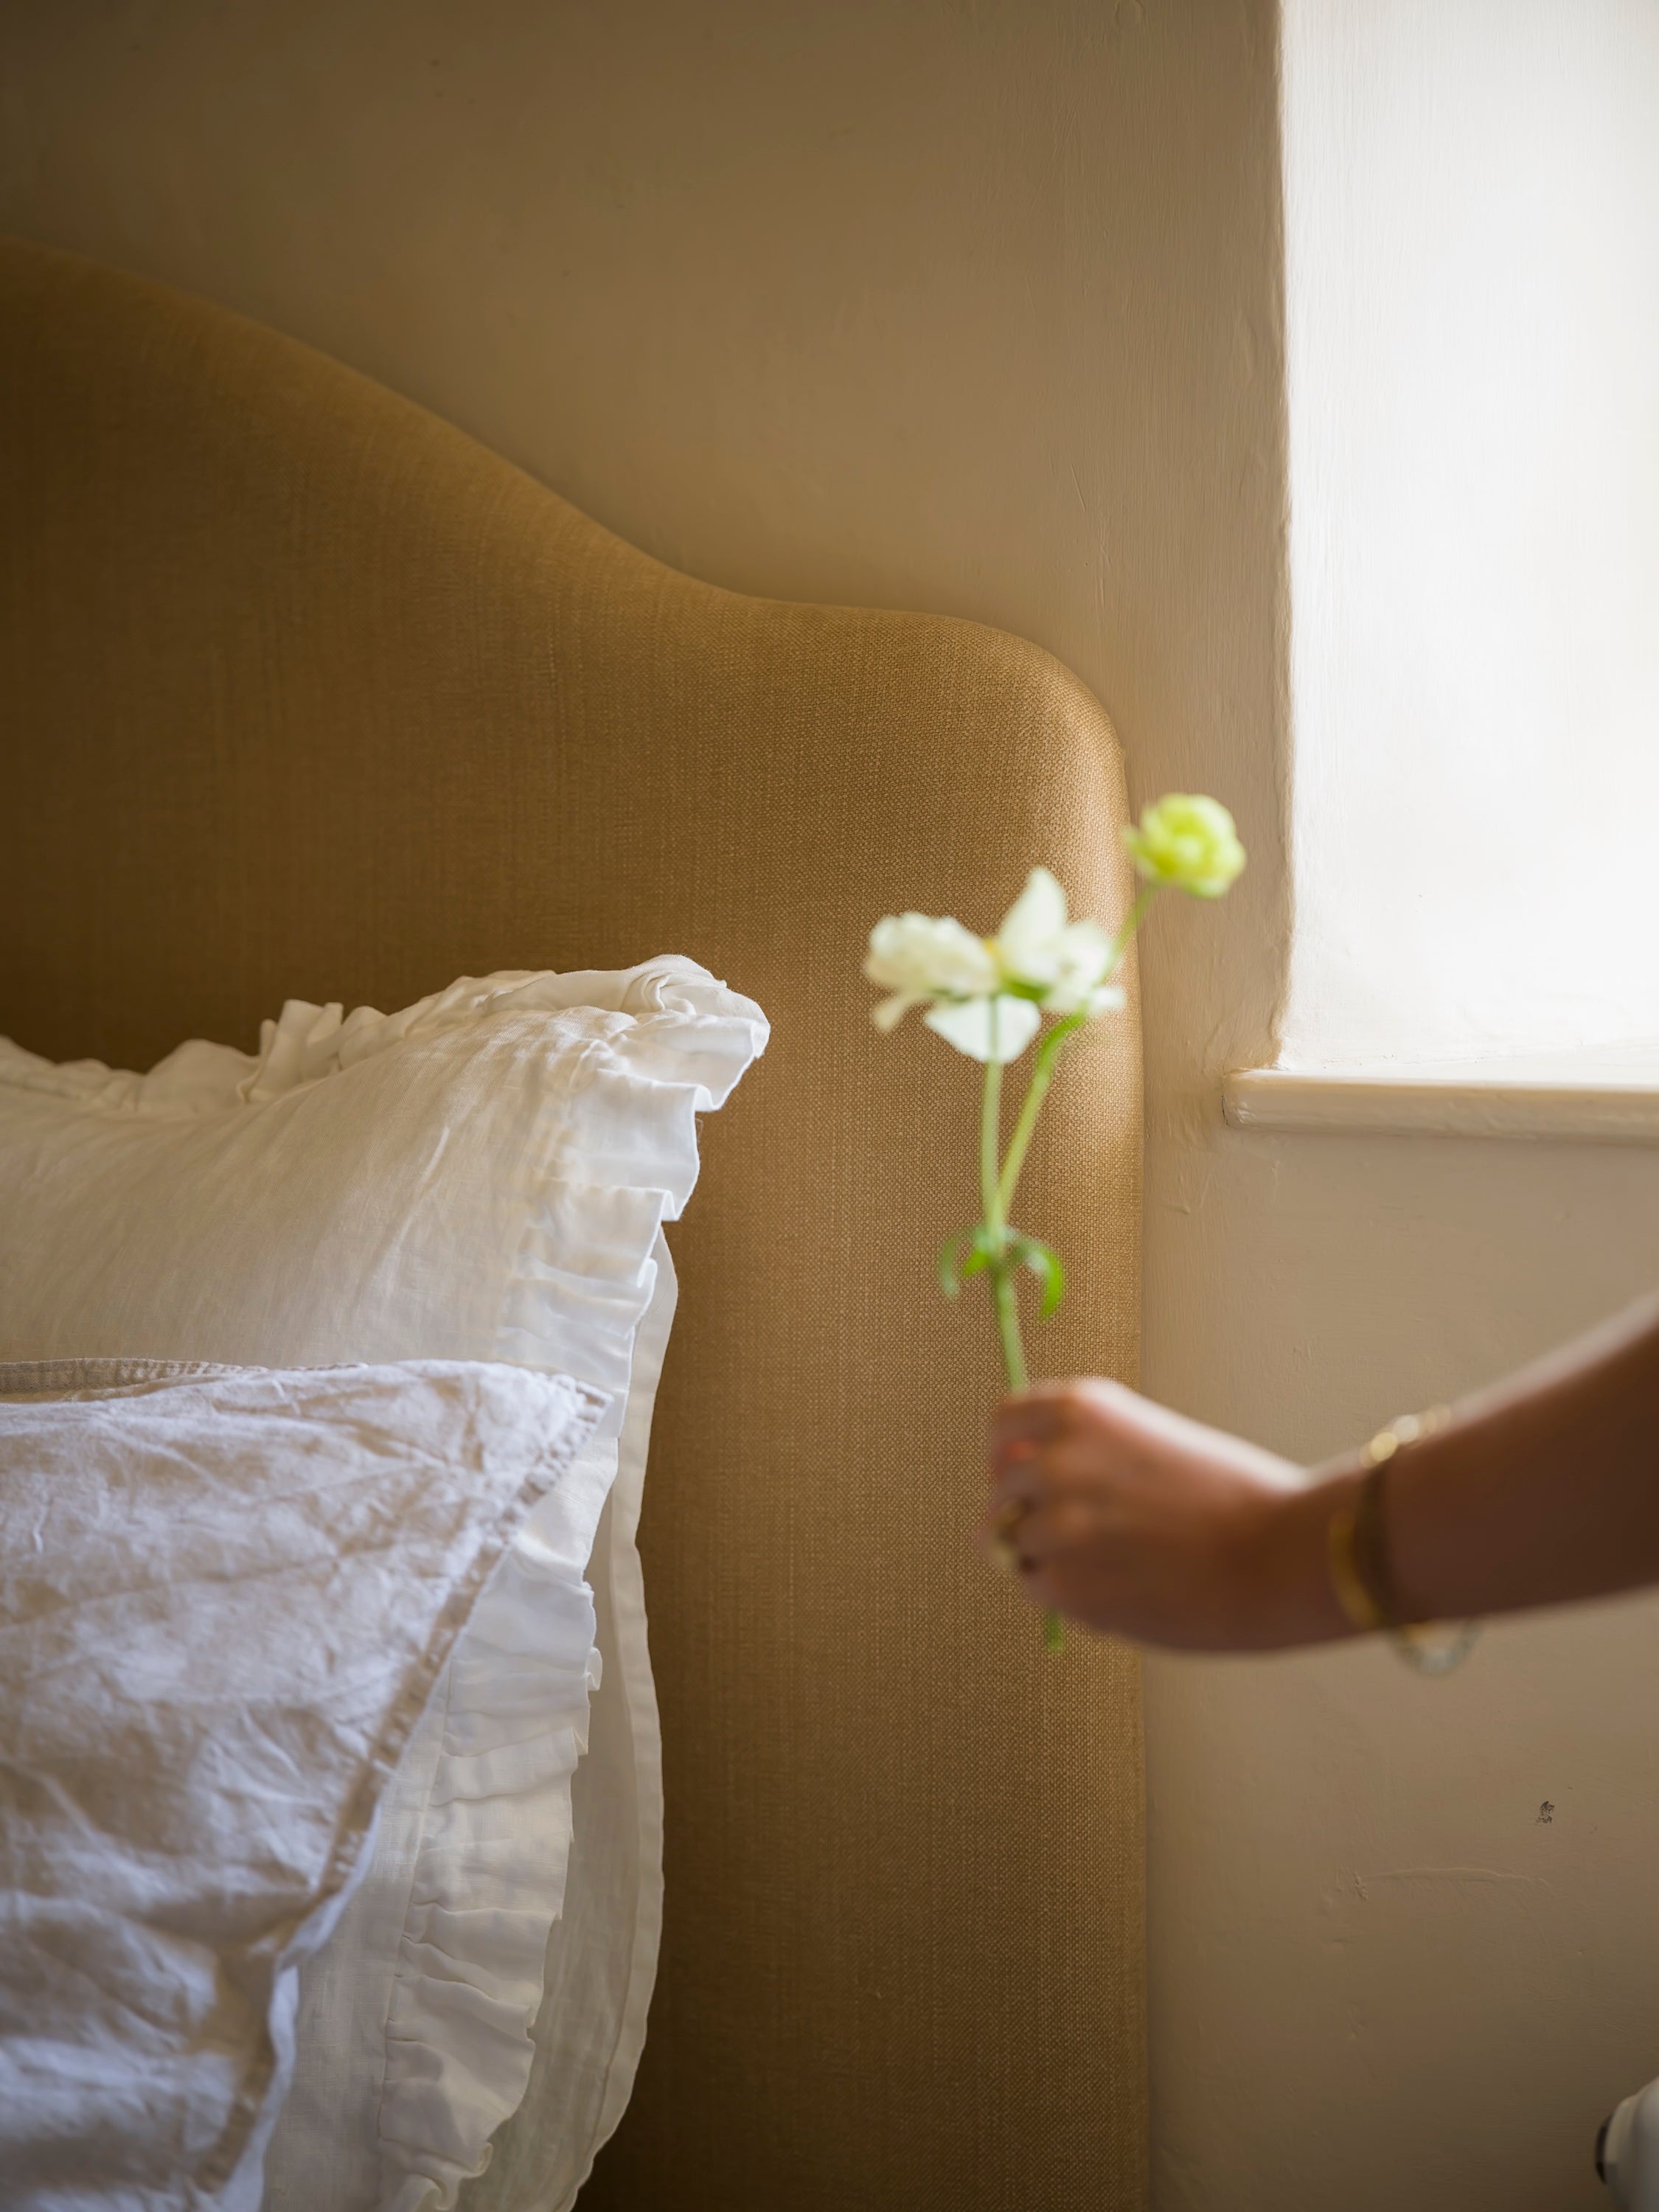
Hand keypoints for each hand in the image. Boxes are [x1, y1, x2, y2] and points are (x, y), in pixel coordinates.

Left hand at [985, 1379, 1353, 1650]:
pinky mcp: (1067, 1587)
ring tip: (1112, 1566)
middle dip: (1027, 1517)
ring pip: (1013, 1549)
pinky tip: (1122, 1590)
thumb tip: (1025, 1484)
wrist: (1278, 1555)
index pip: (1003, 1425)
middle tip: (1078, 1539)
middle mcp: (1056, 1460)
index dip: (1008, 1457)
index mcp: (1082, 1410)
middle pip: (1001, 1494)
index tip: (1021, 1478)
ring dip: (1047, 1561)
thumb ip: (1088, 1453)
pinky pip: (1039, 1591)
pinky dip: (1067, 1596)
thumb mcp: (1151, 1442)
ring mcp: (1056, 1525)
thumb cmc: (1232, 1498)